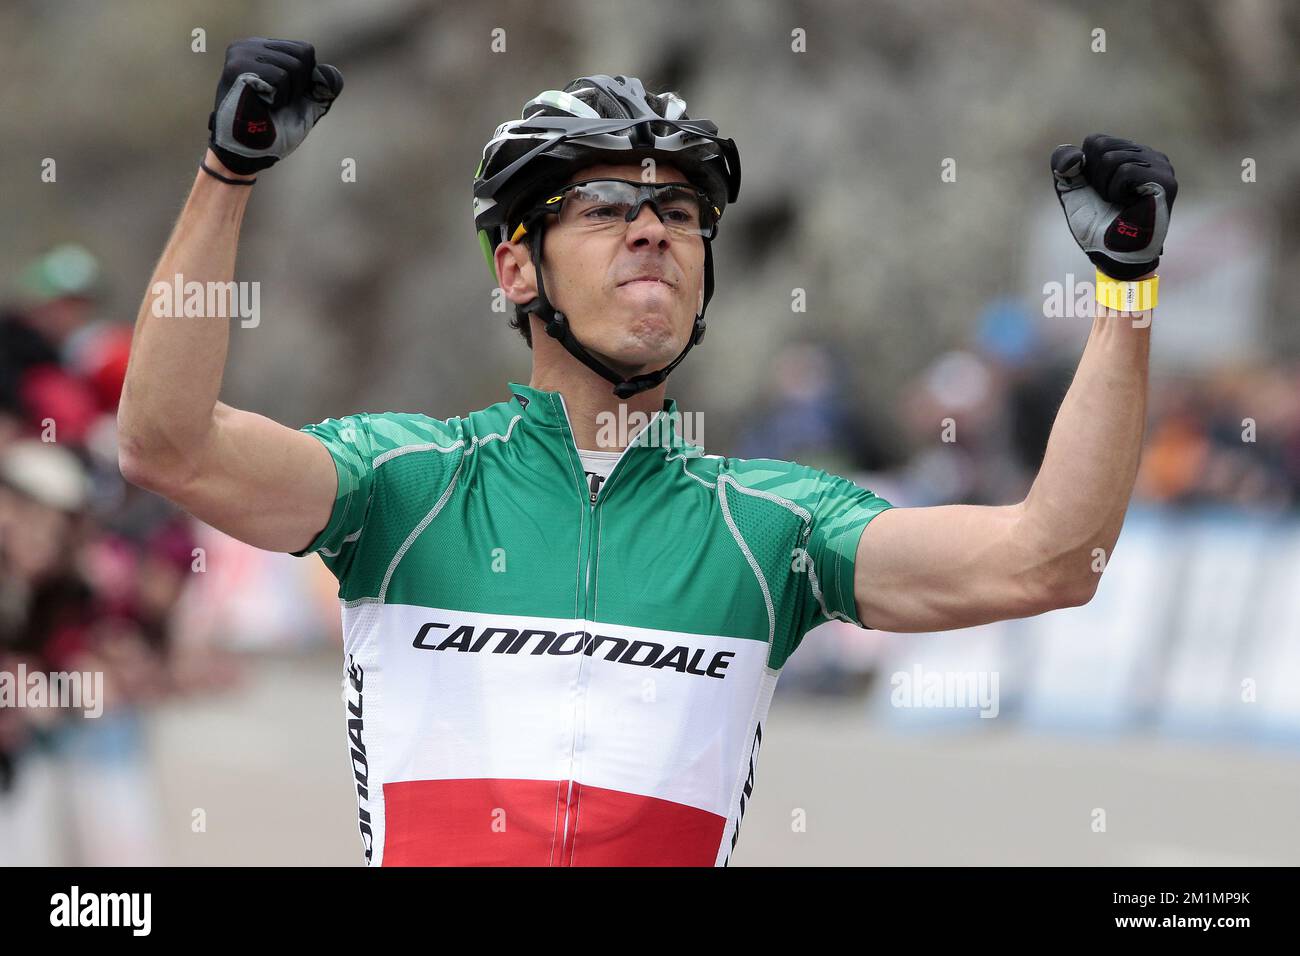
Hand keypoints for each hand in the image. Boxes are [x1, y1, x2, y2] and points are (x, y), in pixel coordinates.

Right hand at [208, 37, 342, 174]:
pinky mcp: (238, 67)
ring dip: (288, 95)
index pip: (305, 50)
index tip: (287, 97)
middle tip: (276, 103)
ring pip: (294, 66)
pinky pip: (281, 77)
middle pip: (303, 55)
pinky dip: (279, 98)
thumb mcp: (305, 106)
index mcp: (262, 49)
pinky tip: (261, 105)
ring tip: (267, 104)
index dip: (306, 80)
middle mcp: (249, 46)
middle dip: (299, 87)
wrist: (249, 154)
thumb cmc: (274, 131)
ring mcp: (241, 54)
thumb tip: (331, 72)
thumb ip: (321, 87)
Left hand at [1051, 134, 1176, 279]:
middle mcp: (1148, 155)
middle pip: (1102, 145)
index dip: (1085, 168)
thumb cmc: (1094, 226)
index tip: (1096, 191)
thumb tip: (1075, 154)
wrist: (1111, 254)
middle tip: (1108, 200)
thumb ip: (1064, 165)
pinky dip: (1116, 192)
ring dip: (1105, 188)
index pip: (1095, 140)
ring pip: (1112, 158)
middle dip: (1094, 178)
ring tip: (1118, 203)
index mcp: (1129, 154)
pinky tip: (1128, 204)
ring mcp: (1160, 165)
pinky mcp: (1165, 180)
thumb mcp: (1071, 191)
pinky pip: (1126, 171)